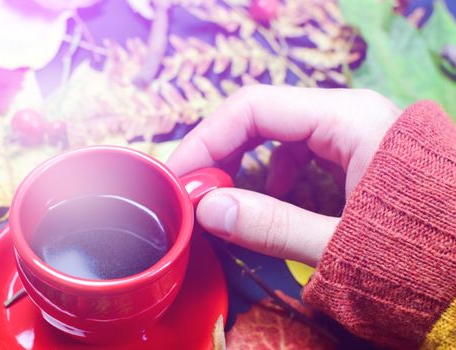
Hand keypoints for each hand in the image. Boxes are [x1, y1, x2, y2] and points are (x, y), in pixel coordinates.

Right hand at [167, 85, 400, 265]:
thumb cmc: (426, 254)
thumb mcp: (339, 244)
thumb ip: (270, 225)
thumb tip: (207, 209)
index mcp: (348, 119)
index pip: (254, 108)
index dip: (207, 139)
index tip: (180, 175)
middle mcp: (349, 114)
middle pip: (264, 115)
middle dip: (222, 151)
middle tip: (195, 191)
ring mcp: (355, 132)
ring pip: (280, 133)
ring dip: (245, 163)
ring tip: (226, 199)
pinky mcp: (357, 154)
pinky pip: (302, 152)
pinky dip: (275, 173)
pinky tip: (271, 199)